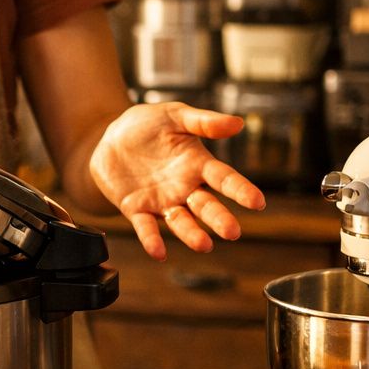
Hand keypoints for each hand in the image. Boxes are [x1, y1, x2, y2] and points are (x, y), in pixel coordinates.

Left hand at [88, 102, 265, 260]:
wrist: (111, 137)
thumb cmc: (148, 124)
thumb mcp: (175, 116)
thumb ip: (204, 122)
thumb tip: (238, 123)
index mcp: (198, 164)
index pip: (224, 178)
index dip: (240, 190)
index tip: (257, 202)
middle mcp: (184, 188)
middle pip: (205, 206)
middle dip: (219, 218)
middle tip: (232, 232)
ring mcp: (162, 201)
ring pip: (181, 221)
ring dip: (192, 234)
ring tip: (203, 245)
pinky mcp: (137, 210)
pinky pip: (147, 228)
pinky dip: (152, 241)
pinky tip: (159, 253)